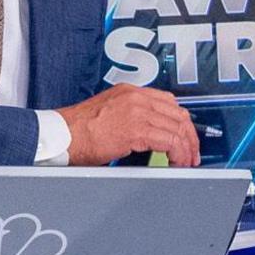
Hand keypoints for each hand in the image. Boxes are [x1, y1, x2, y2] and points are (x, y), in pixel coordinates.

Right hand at [60, 84, 201, 166]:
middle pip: (178, 114)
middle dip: (189, 136)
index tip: (185, 137)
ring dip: (186, 147)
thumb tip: (149, 135)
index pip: (168, 102)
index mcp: (129, 92)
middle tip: (192, 153)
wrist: (62, 136)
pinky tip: (176, 163)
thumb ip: (130, 117)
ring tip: (186, 162)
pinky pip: (169, 141)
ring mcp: (137, 112)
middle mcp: (136, 97)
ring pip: (177, 128)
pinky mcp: (136, 130)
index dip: (181, 122)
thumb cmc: (78, 131)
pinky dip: (178, 153)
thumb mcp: (108, 114)